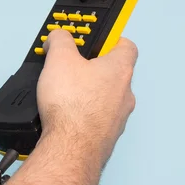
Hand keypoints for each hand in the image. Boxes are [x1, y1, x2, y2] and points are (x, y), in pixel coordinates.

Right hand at [36, 29, 137, 167]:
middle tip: (70, 66)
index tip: (94, 38)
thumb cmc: (73, 107)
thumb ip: (60, 40)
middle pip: (113, 73)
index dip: (110, 39)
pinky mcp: (105, 137)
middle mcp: (124, 94)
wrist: (71, 149)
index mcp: (120, 69)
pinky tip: (64, 117)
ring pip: (105, 99)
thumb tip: (58, 36)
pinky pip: (95, 119)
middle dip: (92, 69)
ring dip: (87, 94)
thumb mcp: (59, 59)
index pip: (125, 45)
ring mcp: (117, 118)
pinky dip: (82, 116)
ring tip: (62, 94)